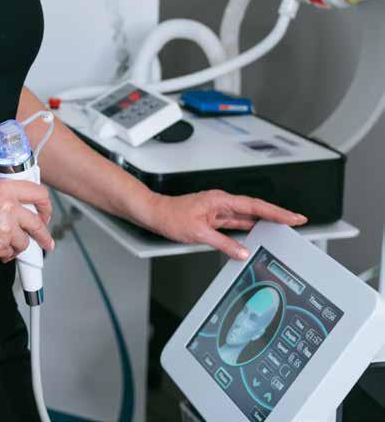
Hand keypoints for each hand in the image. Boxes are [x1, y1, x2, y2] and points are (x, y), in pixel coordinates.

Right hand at [0, 179, 54, 264]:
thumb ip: (0, 197)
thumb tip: (12, 205)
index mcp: (4, 189)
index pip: (38, 194)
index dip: (45, 206)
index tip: (46, 213)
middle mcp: (8, 208)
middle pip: (37, 223)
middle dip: (43, 235)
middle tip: (46, 240)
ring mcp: (4, 230)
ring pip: (24, 242)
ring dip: (18, 246)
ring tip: (8, 245)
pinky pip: (8, 253)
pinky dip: (4, 253)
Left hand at [149, 190, 307, 259]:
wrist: (155, 214)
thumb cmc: (171, 216)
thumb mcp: (198, 233)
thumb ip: (222, 243)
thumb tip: (242, 251)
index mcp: (219, 200)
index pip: (254, 206)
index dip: (276, 212)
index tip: (293, 216)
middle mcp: (221, 202)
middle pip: (255, 209)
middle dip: (276, 215)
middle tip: (297, 221)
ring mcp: (218, 210)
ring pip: (247, 216)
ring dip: (265, 221)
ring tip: (283, 228)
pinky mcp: (214, 219)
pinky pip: (237, 222)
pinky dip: (250, 228)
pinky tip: (258, 235)